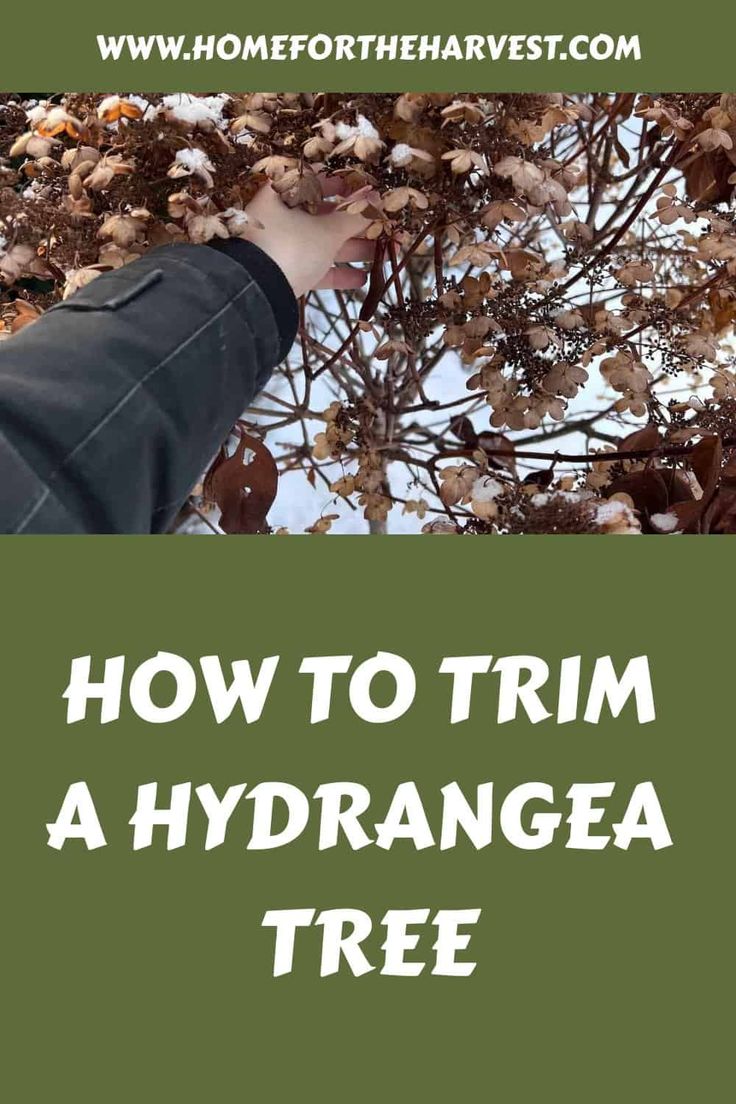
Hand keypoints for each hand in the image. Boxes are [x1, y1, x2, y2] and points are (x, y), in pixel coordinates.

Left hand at [240, 175, 373, 297]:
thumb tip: (376, 196)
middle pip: (323, 214)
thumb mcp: (327, 230)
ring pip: (323, 242)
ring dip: (354, 248)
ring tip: (385, 253)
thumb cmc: (290, 248)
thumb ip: (355, 214)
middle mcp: (278, 218)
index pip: (313, 178)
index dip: (341, 181)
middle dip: (356, 222)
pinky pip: (315, 268)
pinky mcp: (285, 273)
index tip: (366, 187)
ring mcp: (281, 247)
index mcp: (281, 195)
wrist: (257, 296)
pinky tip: (361, 279)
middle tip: (384, 223)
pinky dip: (336, 272)